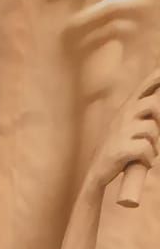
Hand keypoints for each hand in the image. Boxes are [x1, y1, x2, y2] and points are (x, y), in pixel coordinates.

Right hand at [87, 76, 159, 192]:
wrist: (95, 172)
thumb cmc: (117, 147)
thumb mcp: (126, 124)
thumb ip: (142, 110)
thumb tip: (158, 102)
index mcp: (127, 108)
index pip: (146, 86)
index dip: (157, 76)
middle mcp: (123, 115)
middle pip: (154, 104)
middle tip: (157, 131)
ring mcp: (121, 132)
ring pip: (151, 129)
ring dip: (154, 144)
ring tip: (148, 152)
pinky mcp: (120, 149)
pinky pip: (146, 149)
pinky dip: (149, 158)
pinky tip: (144, 162)